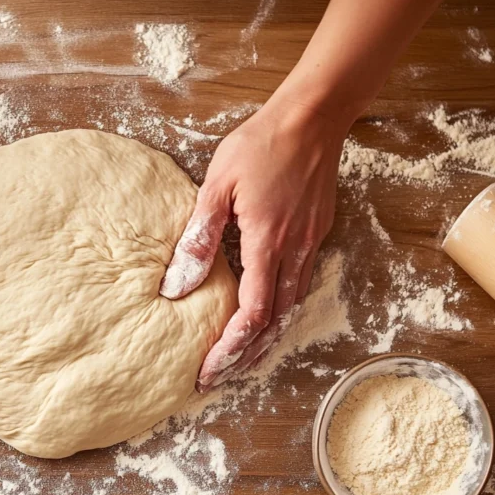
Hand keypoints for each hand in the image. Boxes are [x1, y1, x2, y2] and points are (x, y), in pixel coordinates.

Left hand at [160, 98, 344, 391]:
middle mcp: (295, 251)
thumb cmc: (260, 144)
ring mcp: (311, 244)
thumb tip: (176, 286)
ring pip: (291, 308)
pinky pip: (300, 286)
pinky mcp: (317, 234)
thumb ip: (198, 237)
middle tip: (218, 378)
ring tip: (239, 361)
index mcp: (266, 242)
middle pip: (274, 323)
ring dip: (265, 339)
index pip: (253, 313)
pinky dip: (280, 312)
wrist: (314, 116)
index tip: (208, 370)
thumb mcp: (216, 185)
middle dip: (246, 356)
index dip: (231, 347)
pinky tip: (264, 318)